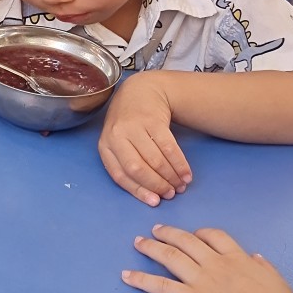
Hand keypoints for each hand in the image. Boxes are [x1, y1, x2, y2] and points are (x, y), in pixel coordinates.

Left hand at [98, 73, 191, 205]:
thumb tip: (150, 194)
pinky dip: (180, 164)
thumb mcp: (118, 141)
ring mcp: (134, 126)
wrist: (140, 90)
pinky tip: (186, 173)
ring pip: (155, 159)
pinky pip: (169, 147)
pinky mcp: (153, 120)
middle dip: (157, 185)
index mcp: (105, 145)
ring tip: (181, 185)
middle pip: (138, 168)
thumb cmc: (129, 123)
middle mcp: (117, 135)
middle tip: (172, 194)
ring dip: (171, 176)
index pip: (120, 175)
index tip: (155, 202)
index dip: (138, 191)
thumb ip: (126, 162)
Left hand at [122, 225, 292, 292]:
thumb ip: (264, 268)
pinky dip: (141, 279)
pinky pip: (162, 286)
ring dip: (151, 248)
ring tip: (138, 243)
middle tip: (155, 230)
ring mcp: (202, 280)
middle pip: (186, 240)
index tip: (192, 233)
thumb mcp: (277, 281)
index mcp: (238, 258)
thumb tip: (256, 258)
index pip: (214, 236)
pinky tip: (127, 276)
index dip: (199, 233)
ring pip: (170, 257)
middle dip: (168, 233)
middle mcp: (216, 263)